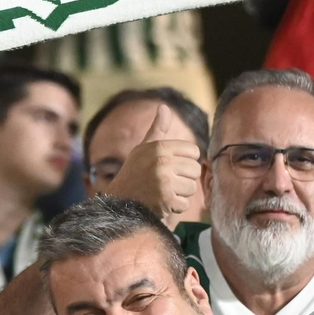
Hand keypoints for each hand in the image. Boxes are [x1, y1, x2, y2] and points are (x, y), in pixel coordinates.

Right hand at [105, 105, 201, 222]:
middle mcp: (162, 161)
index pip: (194, 151)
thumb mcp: (143, 149)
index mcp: (159, 147)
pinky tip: (160, 203)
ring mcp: (164, 181)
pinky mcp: (165, 200)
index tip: (169, 167)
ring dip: (179, 194)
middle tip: (165, 182)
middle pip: (195, 170)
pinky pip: (185, 204)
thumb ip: (157, 129)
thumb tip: (164, 106)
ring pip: (191, 188)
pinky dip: (174, 207)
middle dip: (183, 178)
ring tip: (162, 192)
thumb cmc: (134, 174)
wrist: (118, 202)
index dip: (184, 161)